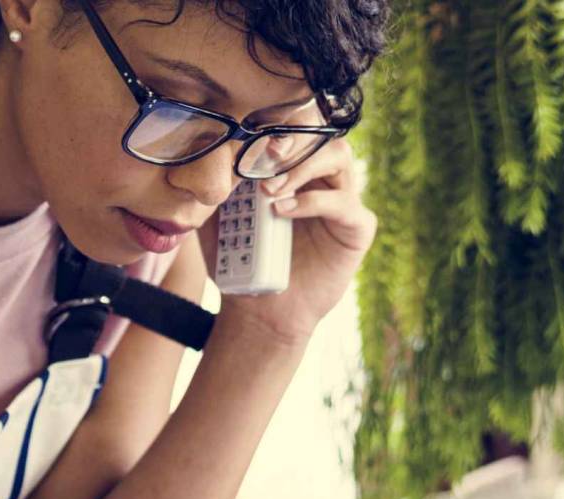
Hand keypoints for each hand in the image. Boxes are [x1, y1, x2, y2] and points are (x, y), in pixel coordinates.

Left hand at [212, 136, 376, 347]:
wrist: (258, 309)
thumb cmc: (239, 260)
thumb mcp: (217, 216)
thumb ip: (216, 183)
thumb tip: (206, 149)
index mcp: (292, 167)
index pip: (293, 126)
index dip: (275, 123)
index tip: (246, 133)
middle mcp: (321, 177)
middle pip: (319, 133)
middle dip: (288, 141)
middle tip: (259, 160)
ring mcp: (342, 199)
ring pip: (338, 156)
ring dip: (301, 165)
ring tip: (268, 191)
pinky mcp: (357, 228)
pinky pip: (346, 203)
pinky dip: (312, 202)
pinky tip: (282, 212)